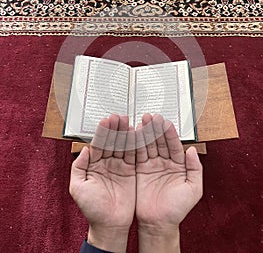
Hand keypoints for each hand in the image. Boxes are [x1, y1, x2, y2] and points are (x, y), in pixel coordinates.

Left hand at [69, 114, 135, 252]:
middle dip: (115, 128)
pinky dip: (136, 145)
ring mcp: (119, 166)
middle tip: (119, 117)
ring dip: (126, 133)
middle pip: (112, 141)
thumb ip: (78, 168)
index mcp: (93, 164)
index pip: (98, 144)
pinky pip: (134, 155)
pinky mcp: (131, 171)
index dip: (102, 132)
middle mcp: (106, 162)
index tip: (107, 120)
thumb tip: (84, 149)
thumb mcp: (78, 188)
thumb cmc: (92, 209)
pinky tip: (137, 134)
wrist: (109, 225)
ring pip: (123, 146)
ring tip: (129, 121)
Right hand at [136, 113, 202, 251]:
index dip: (170, 133)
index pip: (174, 145)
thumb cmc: (177, 209)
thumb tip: (192, 150)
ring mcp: (151, 165)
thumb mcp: (193, 190)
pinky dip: (135, 144)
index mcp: (178, 165)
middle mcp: (164, 162)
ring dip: (145, 133)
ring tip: (142, 120)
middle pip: (160, 141)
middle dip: (156, 128)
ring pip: (148, 145)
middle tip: (151, 116)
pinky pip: (137, 154)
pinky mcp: (139, 170)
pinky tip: (133, 133)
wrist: (158, 223)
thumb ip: (195, 169)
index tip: (165, 122)